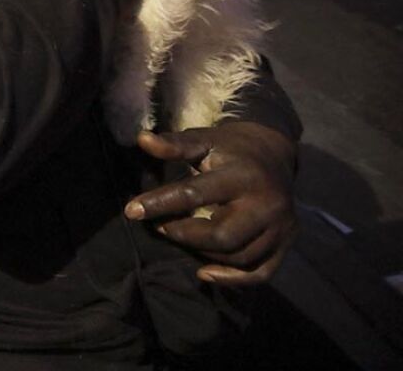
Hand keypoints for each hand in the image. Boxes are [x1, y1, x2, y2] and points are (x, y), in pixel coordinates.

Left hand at [123, 122, 298, 285]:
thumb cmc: (229, 148)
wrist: (274, 153)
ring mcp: (280, 226)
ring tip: (181, 238)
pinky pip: (260, 272)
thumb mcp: (203, 140)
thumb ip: (174, 145)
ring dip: (202, 253)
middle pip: (220, 235)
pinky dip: (231, 279)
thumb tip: (141, 139)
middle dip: (184, 234)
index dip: (160, 204)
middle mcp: (266, 203)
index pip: (195, 194)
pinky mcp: (287, 242)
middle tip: (161, 226)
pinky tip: (204, 272)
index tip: (131, 211)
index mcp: (242, 175)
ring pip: (238, 256)